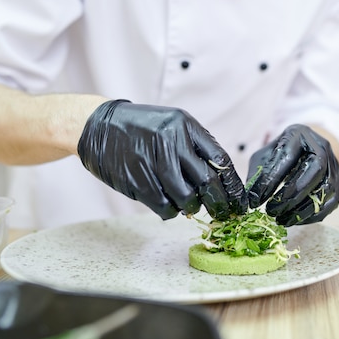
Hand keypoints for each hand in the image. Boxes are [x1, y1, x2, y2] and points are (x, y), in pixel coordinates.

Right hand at [77, 100, 246, 219]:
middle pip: (208, 181)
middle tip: (223, 213)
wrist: (98, 125)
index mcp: (185, 126)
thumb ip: (194, 148)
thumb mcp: (172, 126)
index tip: (240, 201)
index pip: (220, 159)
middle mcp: (172, 142)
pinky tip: (168, 205)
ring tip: (187, 204)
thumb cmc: (140, 129)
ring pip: (187, 197)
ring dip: (191, 207)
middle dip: (219, 203)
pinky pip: (164, 205)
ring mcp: (154, 161)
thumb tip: (220, 182)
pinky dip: (170, 211)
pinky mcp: (138, 180)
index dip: (234, 185)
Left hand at [246, 124, 338, 225]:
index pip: (287, 157)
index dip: (271, 180)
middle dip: (292, 194)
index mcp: (299, 134)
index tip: (256, 200)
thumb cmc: (280, 154)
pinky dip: (313, 214)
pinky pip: (332, 201)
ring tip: (282, 219)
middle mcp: (321, 146)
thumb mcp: (264, 157)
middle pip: (315, 169)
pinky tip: (295, 220)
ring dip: (303, 208)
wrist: (305, 150)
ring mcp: (334, 164)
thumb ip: (257, 174)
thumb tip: (250, 199)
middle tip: (271, 211)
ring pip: (326, 187)